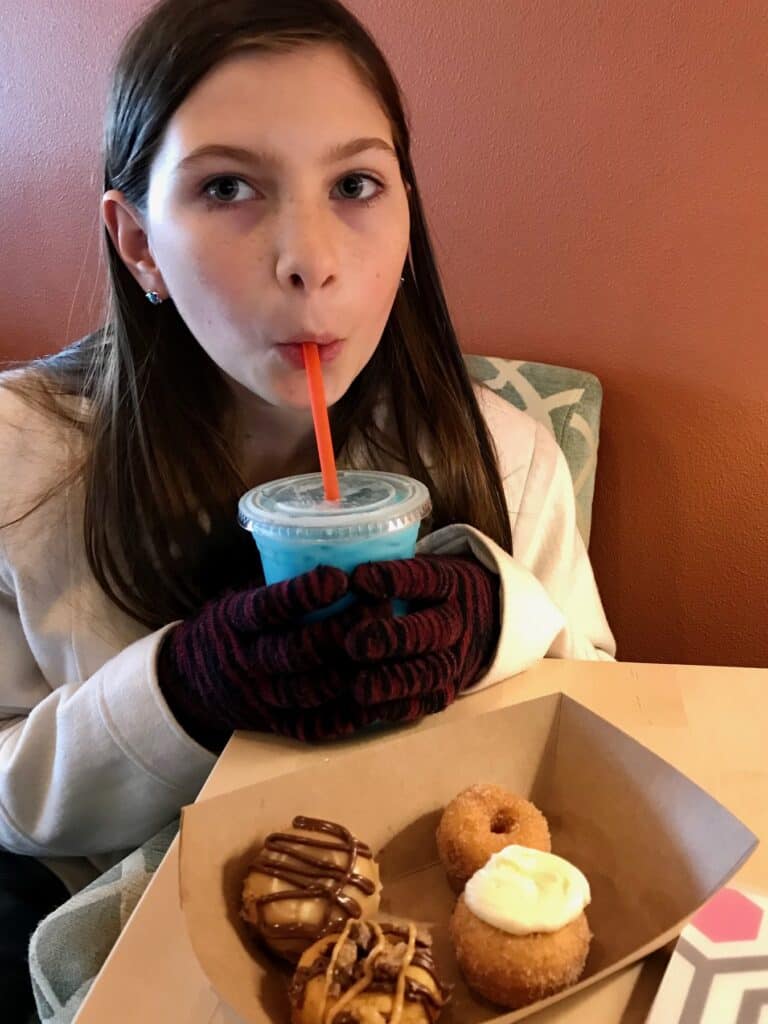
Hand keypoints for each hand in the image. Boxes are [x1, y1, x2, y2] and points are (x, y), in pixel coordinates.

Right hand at [158, 566, 364, 749]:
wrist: (188, 683)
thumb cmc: (232, 627)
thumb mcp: (240, 596)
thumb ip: (278, 581)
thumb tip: (338, 545)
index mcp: (233, 620)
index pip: (267, 607)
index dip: (303, 594)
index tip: (339, 577)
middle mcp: (244, 660)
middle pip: (294, 650)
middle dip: (340, 632)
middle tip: (379, 610)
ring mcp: (259, 697)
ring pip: (306, 690)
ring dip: (349, 672)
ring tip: (382, 651)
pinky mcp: (273, 725)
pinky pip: (311, 726)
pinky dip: (345, 716)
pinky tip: (373, 698)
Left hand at [343, 555, 500, 723]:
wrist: (481, 620)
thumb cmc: (428, 590)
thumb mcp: (418, 568)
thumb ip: (383, 572)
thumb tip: (324, 569)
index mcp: (447, 584)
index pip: (426, 578)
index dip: (395, 578)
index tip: (359, 578)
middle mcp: (455, 621)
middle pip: (431, 631)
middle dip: (393, 639)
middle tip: (354, 643)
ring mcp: (454, 658)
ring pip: (431, 672)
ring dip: (393, 681)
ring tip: (358, 687)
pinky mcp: (446, 690)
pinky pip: (425, 702)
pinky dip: (395, 708)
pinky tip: (367, 708)